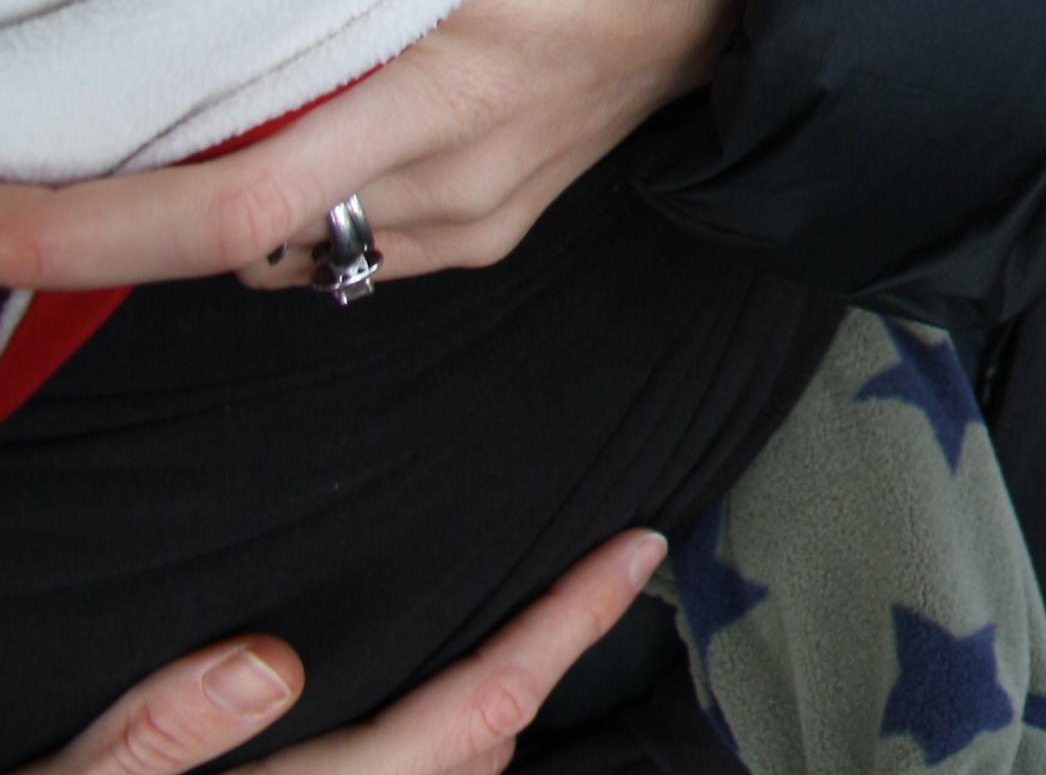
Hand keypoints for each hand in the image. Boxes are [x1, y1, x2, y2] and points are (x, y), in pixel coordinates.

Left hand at [0, 0, 776, 295]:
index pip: (255, 113)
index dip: (102, 168)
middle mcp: (464, 111)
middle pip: (240, 219)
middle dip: (86, 235)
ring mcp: (479, 185)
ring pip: (283, 244)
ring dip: (178, 214)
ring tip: (109, 155)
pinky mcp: (493, 223)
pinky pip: (345, 257)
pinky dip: (272, 230)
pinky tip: (251, 156)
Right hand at [17, 530, 660, 774]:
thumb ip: (156, 733)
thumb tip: (265, 663)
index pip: (483, 702)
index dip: (572, 622)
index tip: (638, 548)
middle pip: (488, 744)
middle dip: (536, 661)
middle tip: (580, 569)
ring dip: (483, 714)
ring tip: (509, 627)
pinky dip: (436, 750)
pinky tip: (406, 709)